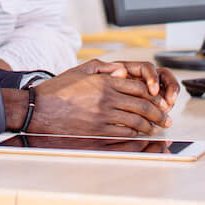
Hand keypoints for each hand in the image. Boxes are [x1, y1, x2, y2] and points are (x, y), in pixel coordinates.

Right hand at [23, 58, 176, 136]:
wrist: (38, 110)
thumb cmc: (57, 90)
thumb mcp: (79, 70)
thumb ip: (103, 68)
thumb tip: (122, 70)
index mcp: (104, 82)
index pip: (139, 88)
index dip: (153, 95)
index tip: (159, 101)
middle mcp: (107, 99)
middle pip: (142, 106)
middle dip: (158, 113)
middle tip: (165, 118)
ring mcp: (103, 117)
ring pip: (136, 122)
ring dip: (150, 126)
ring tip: (155, 128)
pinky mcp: (98, 133)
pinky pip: (124, 135)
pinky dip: (135, 136)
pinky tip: (139, 136)